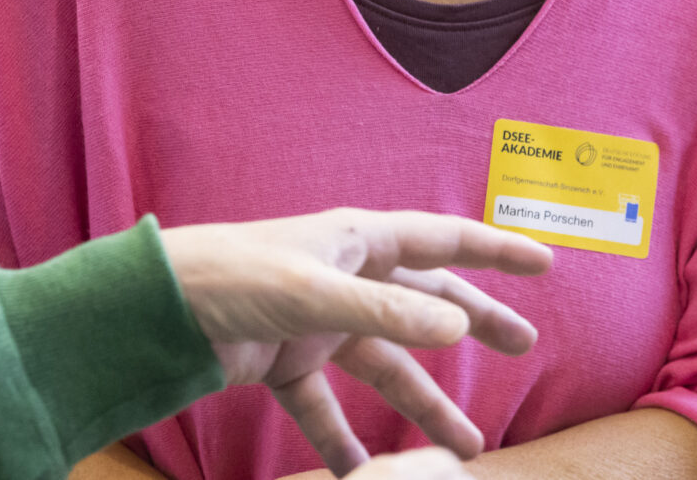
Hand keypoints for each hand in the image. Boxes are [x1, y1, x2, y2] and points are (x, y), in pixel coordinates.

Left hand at [159, 208, 549, 476]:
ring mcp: (316, 322)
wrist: (153, 305)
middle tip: (525, 348)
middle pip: (425, 303)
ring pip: (386, 364)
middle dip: (474, 325)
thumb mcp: (313, 293)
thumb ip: (385, 314)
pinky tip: (366, 475)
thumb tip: (455, 330)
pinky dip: (346, 442)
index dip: (492, 251)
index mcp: (356, 241)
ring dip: (424, 403)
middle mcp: (344, 277)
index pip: (440, 242)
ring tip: (467, 446)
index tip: (543, 262)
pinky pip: (327, 407)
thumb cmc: (229, 275)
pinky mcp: (285, 361)